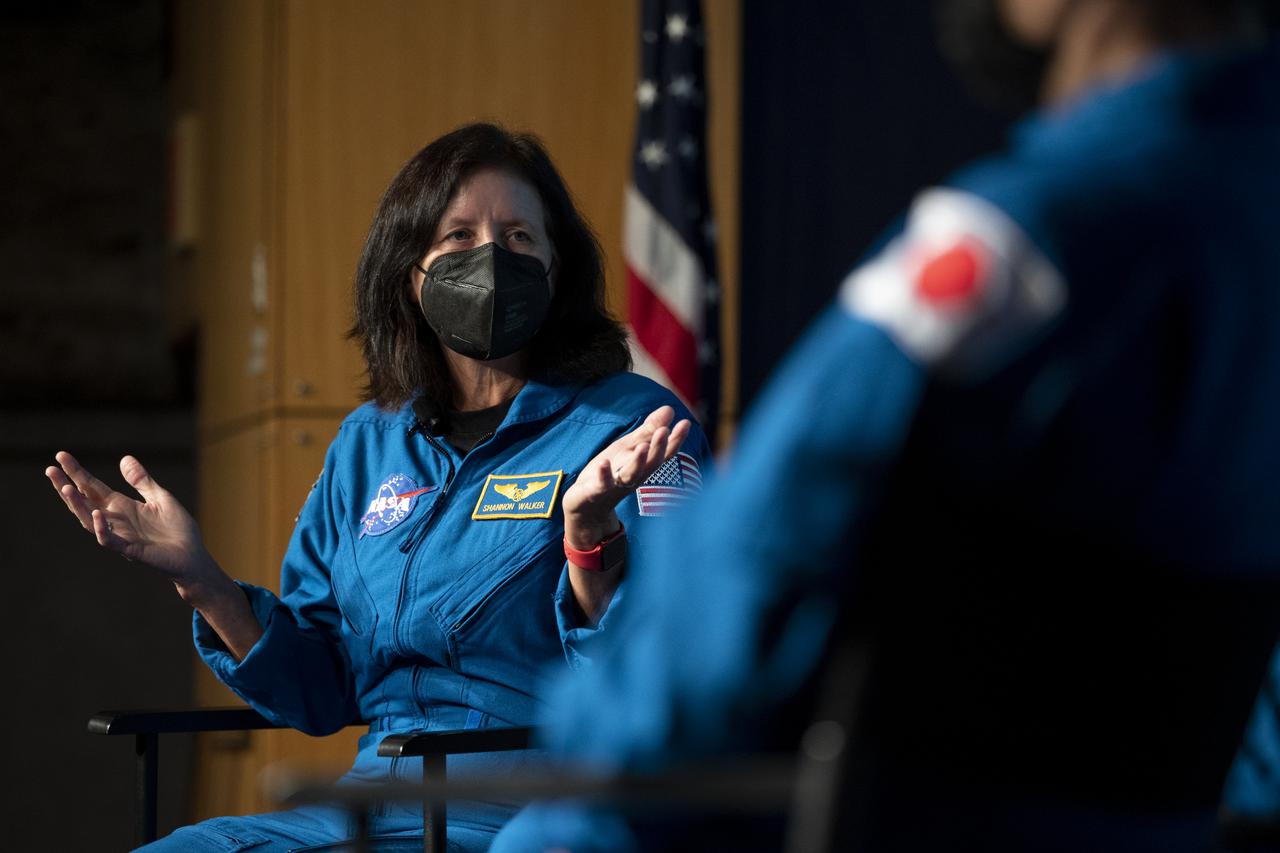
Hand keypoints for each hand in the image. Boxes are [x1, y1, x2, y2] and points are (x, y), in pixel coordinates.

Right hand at [45, 451, 215, 588]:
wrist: (193, 556)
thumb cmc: (177, 529)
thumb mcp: (161, 498)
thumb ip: (142, 481)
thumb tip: (124, 458)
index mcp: (122, 507)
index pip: (93, 487)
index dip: (77, 473)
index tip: (61, 456)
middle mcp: (116, 521)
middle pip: (85, 502)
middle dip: (67, 487)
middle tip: (50, 470)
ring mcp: (121, 536)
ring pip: (91, 521)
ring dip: (78, 506)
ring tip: (66, 488)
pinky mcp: (132, 551)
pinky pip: (111, 541)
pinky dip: (103, 529)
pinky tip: (97, 514)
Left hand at [562, 405, 691, 548]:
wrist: (586, 504)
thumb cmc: (611, 473)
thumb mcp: (629, 448)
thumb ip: (648, 431)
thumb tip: (670, 409)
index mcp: (643, 465)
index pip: (664, 453)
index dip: (675, 440)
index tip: (685, 423)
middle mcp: (634, 477)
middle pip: (651, 464)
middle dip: (658, 448)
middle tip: (664, 431)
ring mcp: (616, 486)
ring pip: (630, 475)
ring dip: (637, 462)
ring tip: (643, 447)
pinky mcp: (597, 492)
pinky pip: (602, 485)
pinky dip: (604, 475)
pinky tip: (605, 463)